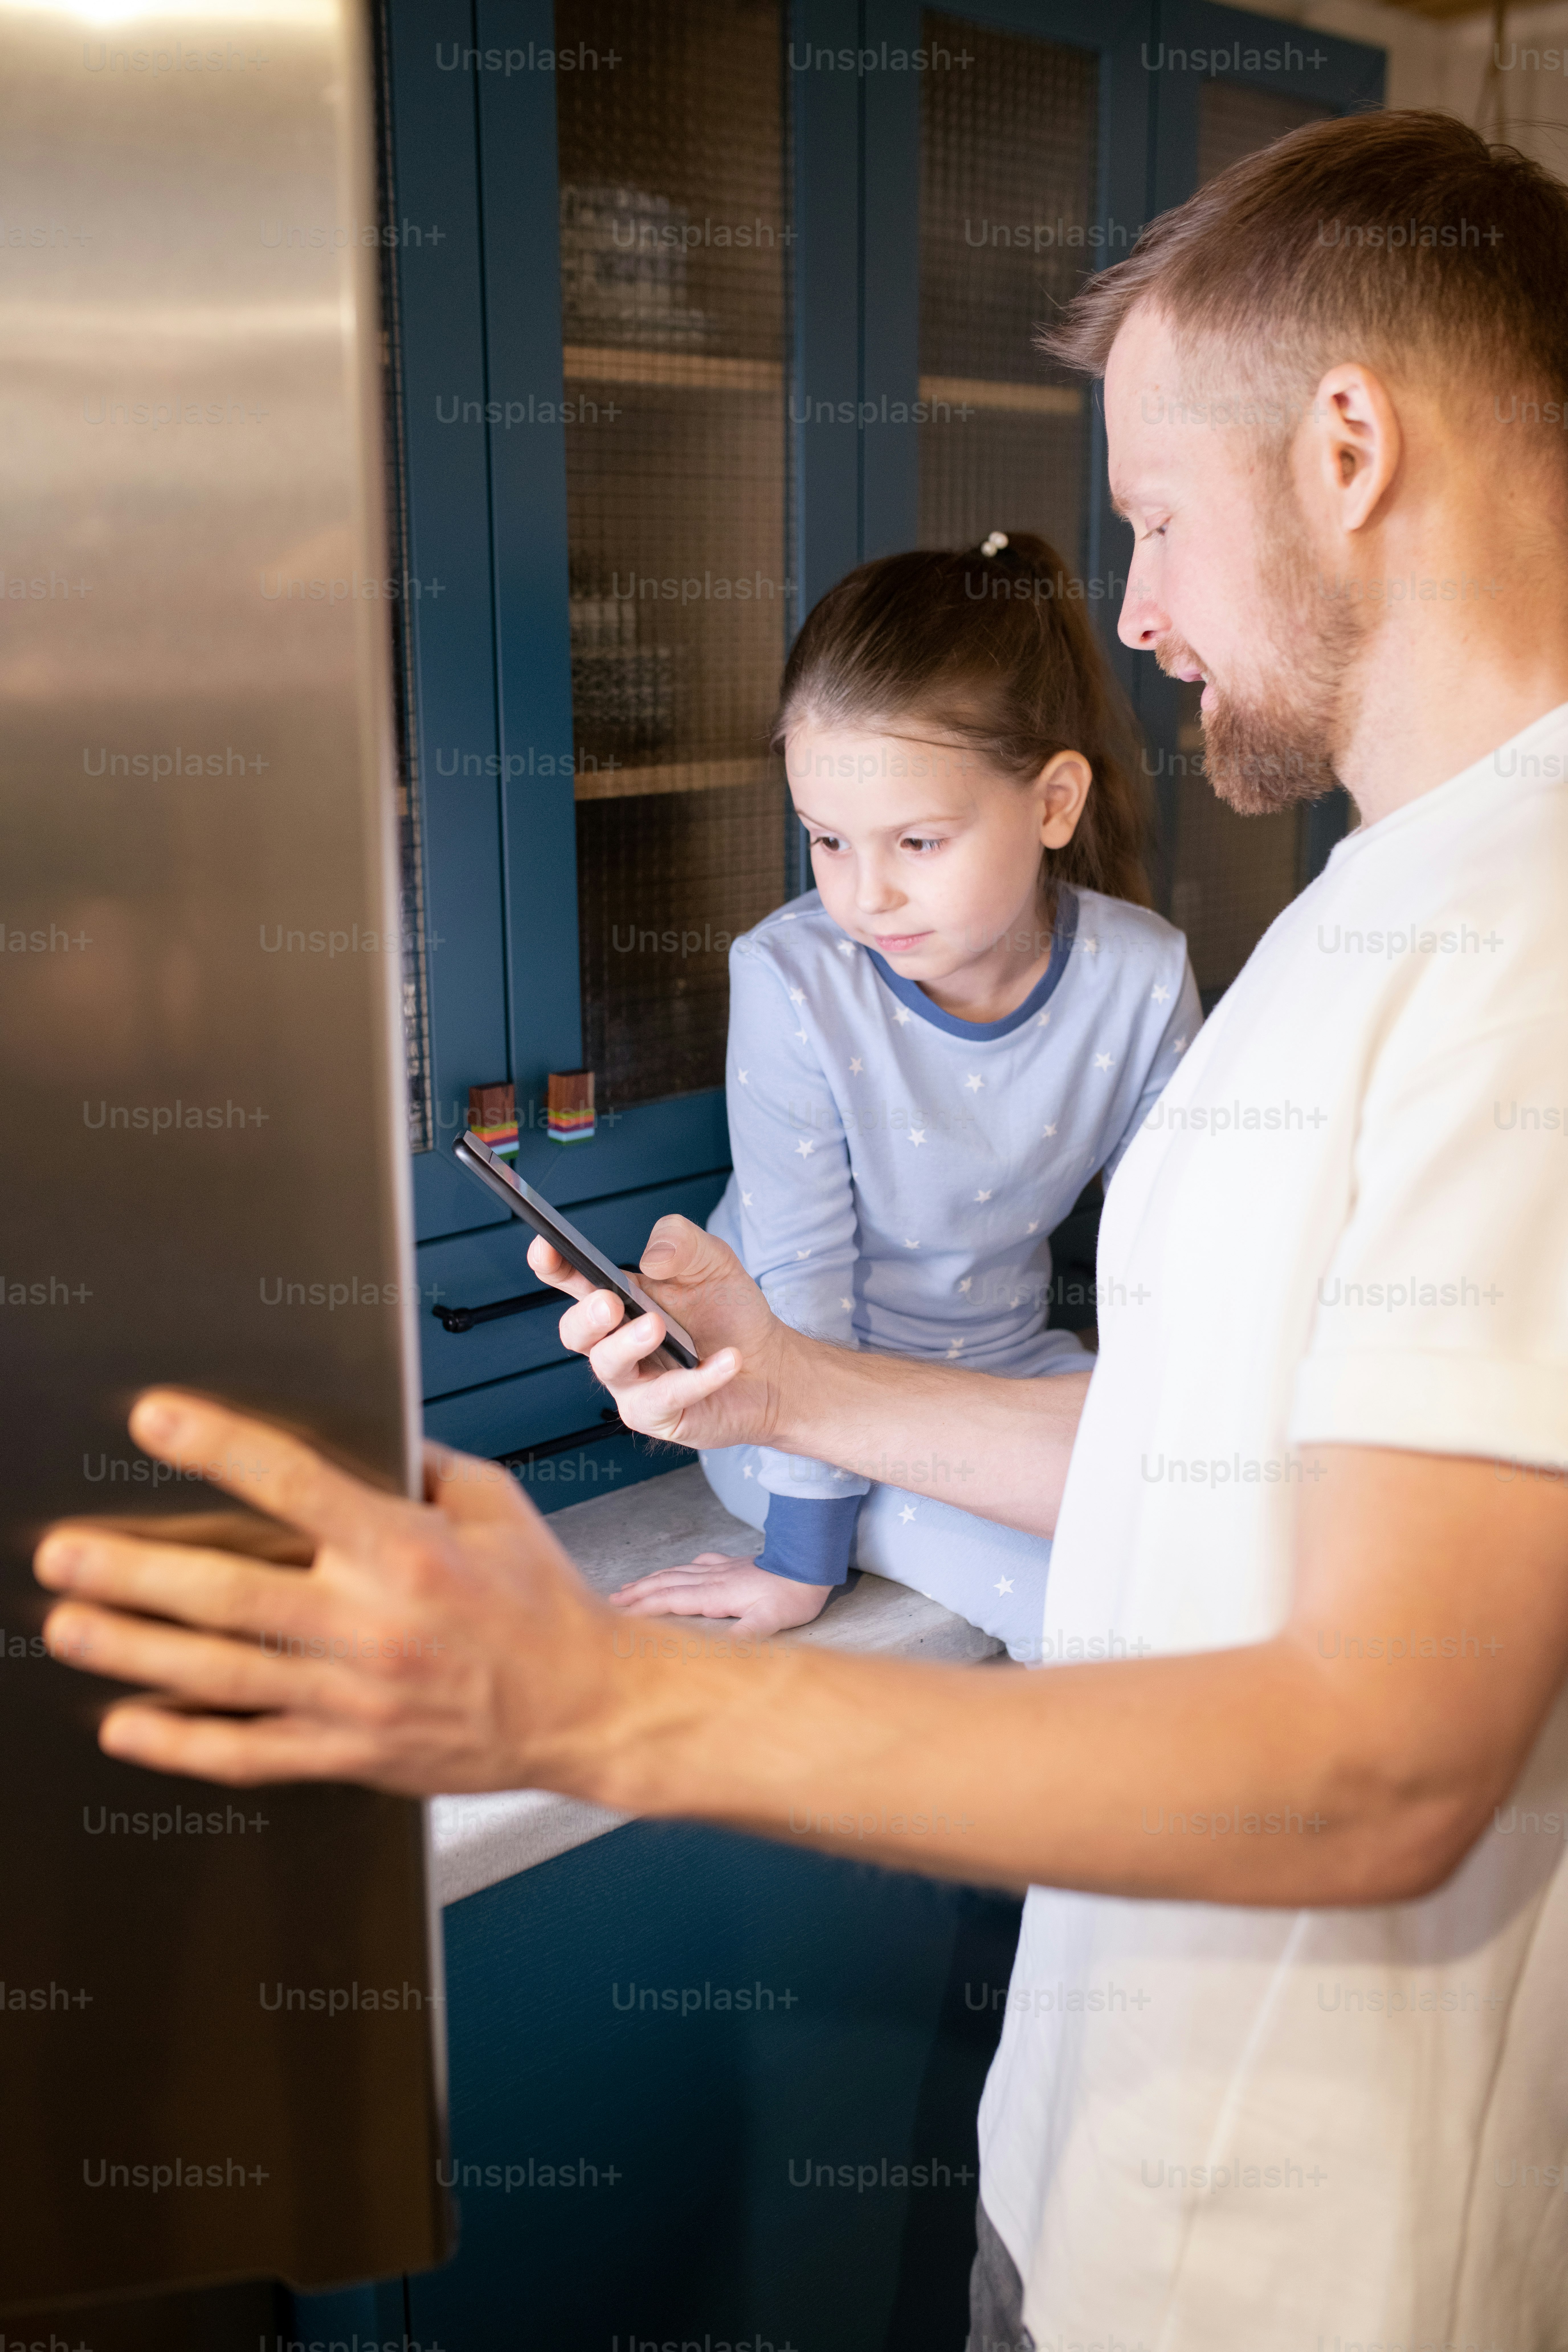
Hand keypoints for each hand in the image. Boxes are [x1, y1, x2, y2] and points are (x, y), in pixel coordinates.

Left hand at [32, 1390, 620, 1794]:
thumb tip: (357, 1433)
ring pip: (221, 1676)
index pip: (293, 1484)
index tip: (154, 1421)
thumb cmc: (541, 1601)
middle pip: (229, 1593)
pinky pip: (251, 1755)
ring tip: (68, 1625)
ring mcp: (356, 1698)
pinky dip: (181, 1746)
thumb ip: (419, 1465)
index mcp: (407, 1550)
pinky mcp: (354, 1754)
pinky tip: (127, 1726)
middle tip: (64, 1552)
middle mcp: (373, 1624)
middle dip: (135, 1571)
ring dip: (133, 1650)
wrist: (587, 1706)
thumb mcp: (494, 1504)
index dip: (217, 1446)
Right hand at [529, 1216, 793, 1452]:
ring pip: (608, 1366)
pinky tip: (728, 1360)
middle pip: (575, 1332)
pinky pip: (666, 1397)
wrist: (771, 1366)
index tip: (545, 1249)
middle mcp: (615, 1343)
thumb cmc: (729, 1313)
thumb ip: (681, 1243)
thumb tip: (651, 1258)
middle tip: (609, 1303)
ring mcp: (632, 1382)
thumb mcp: (712, 1262)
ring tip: (660, 1327)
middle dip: (585, 1316)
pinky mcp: (657, 1416)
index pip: (573, 1282)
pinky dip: (698, 1378)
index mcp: (618, 1298)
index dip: (553, 1267)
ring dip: (630, 1345)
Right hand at [609, 1553, 831, 1638]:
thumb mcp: (771, 1621)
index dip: (643, 1606)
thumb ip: (745, 1636)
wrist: (809, 1564)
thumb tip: (718, 1652)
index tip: (619, 1613)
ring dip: (652, 1579)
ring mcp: (722, 1569)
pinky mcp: (733, 1565)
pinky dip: (681, 1568)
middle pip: (666, 1583)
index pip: (670, 1599)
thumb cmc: (792, 1595)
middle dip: (638, 1592)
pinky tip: (682, 1567)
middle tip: (612, 1599)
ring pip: (678, 1572)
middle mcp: (712, 1579)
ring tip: (632, 1585)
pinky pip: (698, 1564)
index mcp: (715, 1594)